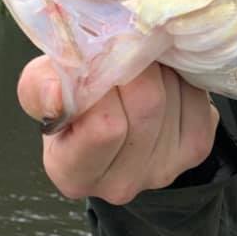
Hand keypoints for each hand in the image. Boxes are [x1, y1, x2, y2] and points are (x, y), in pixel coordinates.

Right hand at [17, 56, 219, 204]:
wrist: (111, 114)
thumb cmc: (72, 99)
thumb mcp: (42, 87)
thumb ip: (40, 86)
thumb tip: (57, 92)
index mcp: (74, 173)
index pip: (104, 127)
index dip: (104, 83)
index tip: (96, 61)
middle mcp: (120, 184)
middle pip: (146, 105)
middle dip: (136, 66)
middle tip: (123, 51)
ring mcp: (163, 170)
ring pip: (172, 96)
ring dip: (158, 69)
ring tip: (140, 66)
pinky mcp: (195, 150)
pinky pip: (196, 98)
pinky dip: (181, 78)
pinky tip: (163, 79)